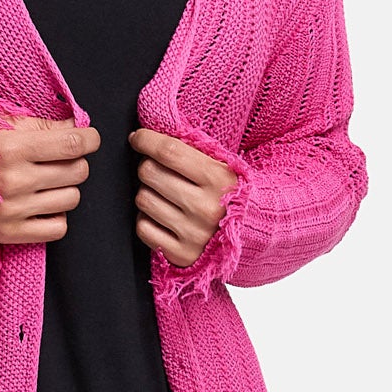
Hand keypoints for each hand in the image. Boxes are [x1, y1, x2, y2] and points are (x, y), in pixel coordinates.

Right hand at [0, 114, 100, 243]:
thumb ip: (38, 125)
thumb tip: (76, 129)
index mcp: (11, 147)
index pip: (72, 144)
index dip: (89, 139)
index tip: (88, 139)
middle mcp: (15, 180)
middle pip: (77, 172)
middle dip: (75, 162)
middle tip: (59, 160)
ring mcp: (14, 210)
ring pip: (71, 198)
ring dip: (65, 189)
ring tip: (44, 183)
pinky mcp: (10, 234)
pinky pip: (58, 228)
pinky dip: (56, 216)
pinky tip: (41, 205)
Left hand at [128, 127, 238, 269]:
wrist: (253, 231)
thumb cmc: (231, 192)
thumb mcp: (222, 165)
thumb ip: (191, 150)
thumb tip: (148, 135)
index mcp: (219, 179)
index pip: (168, 152)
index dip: (146, 140)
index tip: (138, 139)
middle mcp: (206, 208)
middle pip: (149, 173)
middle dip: (148, 167)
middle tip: (158, 171)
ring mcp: (194, 234)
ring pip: (143, 200)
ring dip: (148, 193)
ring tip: (165, 196)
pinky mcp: (182, 255)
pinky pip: (143, 228)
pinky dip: (147, 220)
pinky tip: (163, 217)